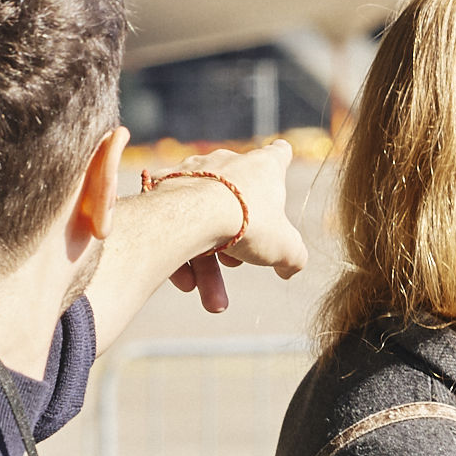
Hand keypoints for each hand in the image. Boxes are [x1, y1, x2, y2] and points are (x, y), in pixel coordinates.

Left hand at [154, 141, 308, 313]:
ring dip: (207, 262)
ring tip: (211, 300)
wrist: (193, 215)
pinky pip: (175, 221)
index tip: (282, 155)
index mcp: (262, 168)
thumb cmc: (248, 222)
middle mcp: (227, 162)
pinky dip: (181, 252)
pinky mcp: (162, 188)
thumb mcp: (285, 247)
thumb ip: (294, 257)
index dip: (282, 157)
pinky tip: (186, 284)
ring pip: (203, 218)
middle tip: (236, 265)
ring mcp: (193, 172)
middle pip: (237, 202)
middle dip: (237, 239)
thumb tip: (290, 269)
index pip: (278, 155)